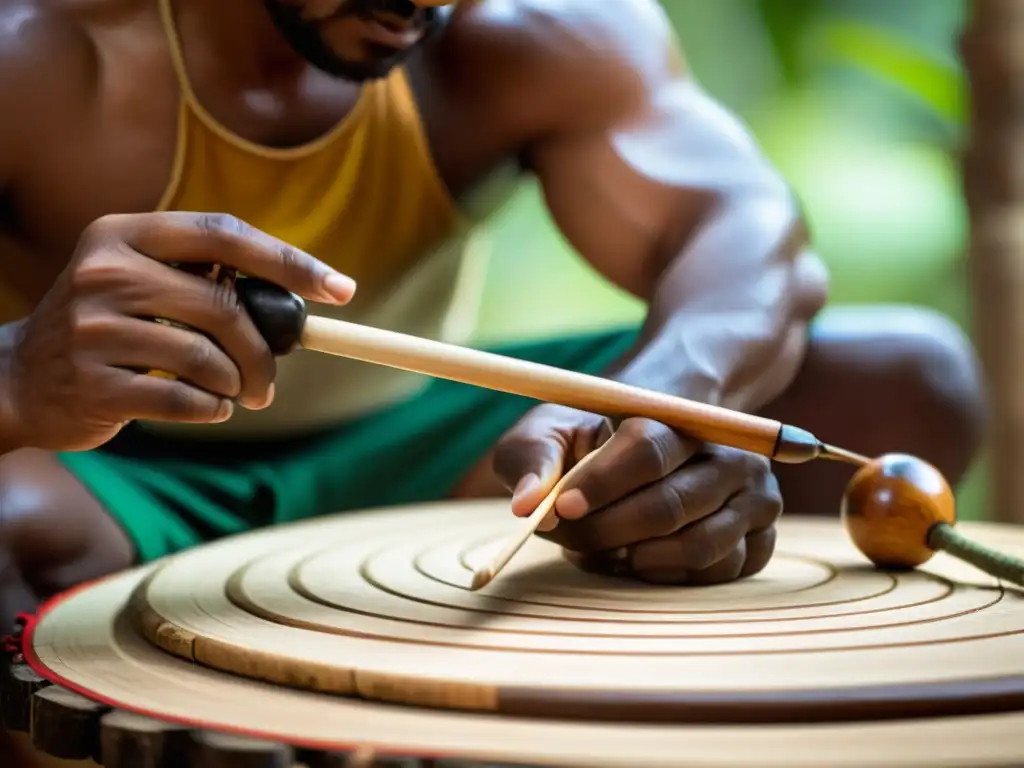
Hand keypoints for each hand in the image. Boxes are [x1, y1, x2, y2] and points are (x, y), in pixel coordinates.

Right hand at [2, 212, 355, 451]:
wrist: (17, 379)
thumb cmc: (106, 329)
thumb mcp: (139, 282)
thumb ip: (204, 281)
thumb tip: (300, 304)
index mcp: (124, 235)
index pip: (223, 235)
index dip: (289, 261)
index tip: (340, 289)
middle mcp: (105, 271)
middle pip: (223, 307)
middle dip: (264, 352)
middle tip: (271, 382)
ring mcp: (93, 328)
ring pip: (208, 359)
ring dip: (237, 385)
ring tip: (234, 396)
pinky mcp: (93, 382)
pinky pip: (185, 400)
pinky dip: (212, 410)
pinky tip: (207, 409)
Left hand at [492, 403, 782, 584]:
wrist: (670, 434)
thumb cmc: (597, 435)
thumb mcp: (553, 428)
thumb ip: (531, 455)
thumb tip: (525, 504)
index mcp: (677, 416)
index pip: (646, 449)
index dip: (601, 484)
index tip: (560, 509)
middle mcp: (729, 453)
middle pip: (666, 507)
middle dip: (605, 532)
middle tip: (569, 538)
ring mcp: (755, 497)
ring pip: (695, 547)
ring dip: (636, 559)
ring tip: (603, 547)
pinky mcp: (761, 539)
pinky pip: (717, 573)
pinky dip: (669, 575)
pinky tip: (641, 558)